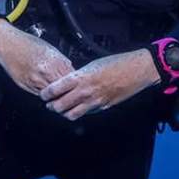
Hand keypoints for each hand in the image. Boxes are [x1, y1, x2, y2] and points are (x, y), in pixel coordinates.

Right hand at [0, 19, 72, 94]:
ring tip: (58, 94)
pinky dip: (45, 94)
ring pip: (51, 95)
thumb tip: (70, 71)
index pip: (70, 80)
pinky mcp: (26, 86)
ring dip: (55, 96)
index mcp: (54, 62)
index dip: (75, 84)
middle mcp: (45, 72)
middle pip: (63, 90)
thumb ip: (61, 62)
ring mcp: (35, 80)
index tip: (77, 85)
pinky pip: (39, 94)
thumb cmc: (28, 44)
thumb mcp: (50, 49)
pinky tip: (45, 89)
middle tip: (69, 94)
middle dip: (67, 93)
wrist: (8, 44)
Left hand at [40, 49, 160, 120]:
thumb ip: (78, 76)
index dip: (45, 94)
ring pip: (71, 114)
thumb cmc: (114, 63)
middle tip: (49, 104)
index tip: (43, 94)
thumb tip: (67, 82)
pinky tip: (78, 107)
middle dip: (51, 106)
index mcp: (80, 77)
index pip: (54, 89)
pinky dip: (79, 112)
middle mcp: (84, 91)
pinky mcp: (103, 107)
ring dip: (64, 113)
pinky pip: (86, 113)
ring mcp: (94, 101)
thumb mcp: (92, 65)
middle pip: (59, 106)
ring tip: (62, 109)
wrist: (135, 70)